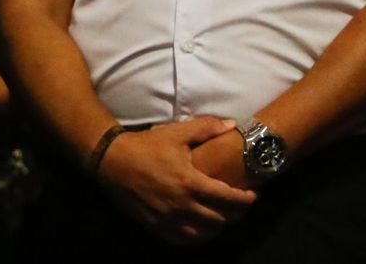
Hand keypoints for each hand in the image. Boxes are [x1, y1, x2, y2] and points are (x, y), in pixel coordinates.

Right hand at [97, 118, 256, 244]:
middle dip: (236, 215)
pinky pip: (184, 240)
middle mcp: (182, 204)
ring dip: (218, 228)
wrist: (112, 160)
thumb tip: (232, 125)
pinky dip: (198, 238)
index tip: (253, 196)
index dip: (245, 200)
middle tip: (242, 208)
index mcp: (190, 181)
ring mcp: (169, 218)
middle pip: (220, 219)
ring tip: (224, 219)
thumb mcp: (177, 132)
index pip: (227, 198)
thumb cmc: (146, 145)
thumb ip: (206, 128)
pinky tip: (202, 231)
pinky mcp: (157, 226)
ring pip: (204, 234)